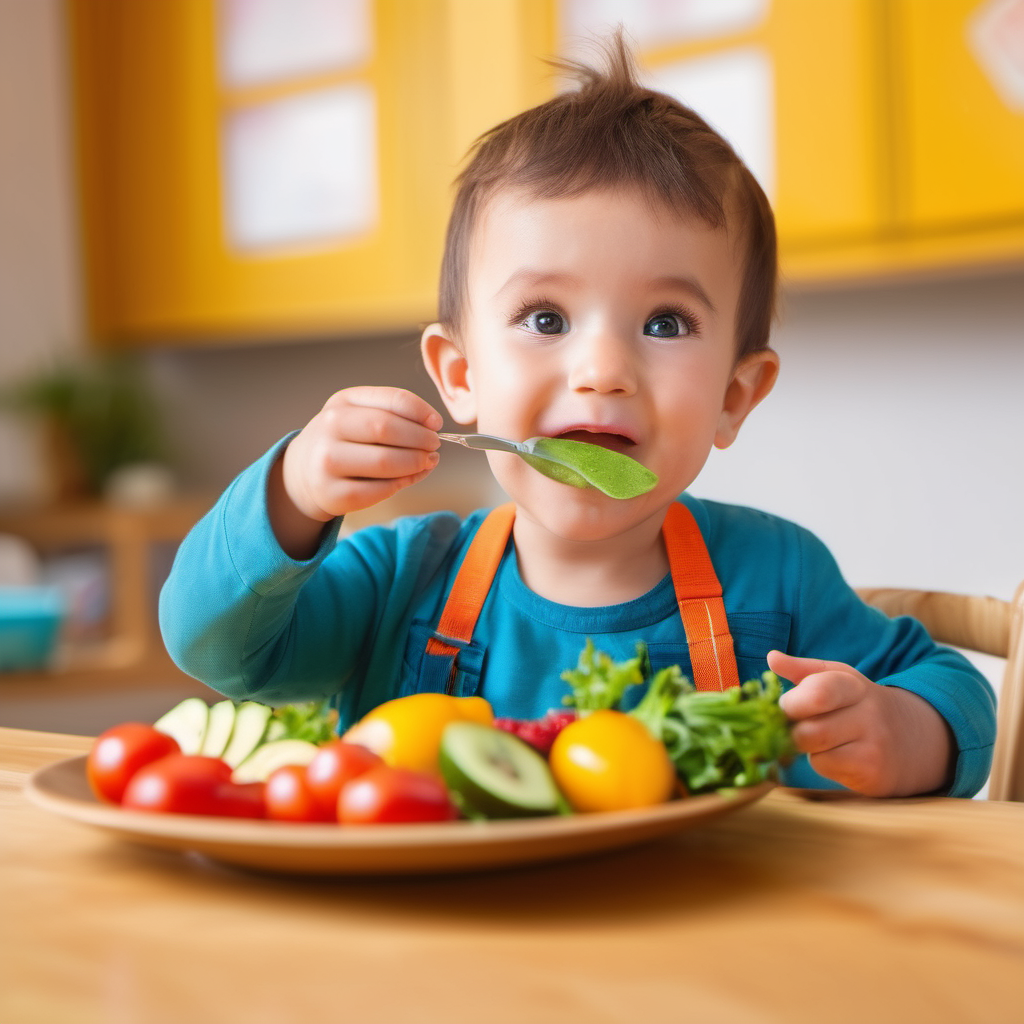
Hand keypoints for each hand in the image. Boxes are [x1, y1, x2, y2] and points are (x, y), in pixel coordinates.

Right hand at [269, 387, 442, 557]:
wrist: (303, 473)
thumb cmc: (345, 439)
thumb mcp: (360, 414)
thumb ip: (394, 413)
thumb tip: (432, 426)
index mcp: (343, 401)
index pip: (392, 399)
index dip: (421, 412)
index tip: (436, 424)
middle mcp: (330, 427)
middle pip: (387, 429)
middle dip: (420, 439)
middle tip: (434, 446)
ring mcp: (328, 462)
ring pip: (385, 462)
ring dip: (416, 463)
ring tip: (427, 461)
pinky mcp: (333, 494)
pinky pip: (379, 490)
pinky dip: (402, 484)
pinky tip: (408, 477)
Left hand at [767, 650, 953, 796]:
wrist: (912, 738)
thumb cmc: (858, 704)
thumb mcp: (837, 679)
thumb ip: (803, 669)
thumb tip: (772, 657)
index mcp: (852, 685)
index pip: (818, 693)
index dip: (791, 703)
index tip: (787, 707)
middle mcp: (868, 713)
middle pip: (808, 730)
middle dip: (793, 730)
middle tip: (800, 726)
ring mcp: (874, 745)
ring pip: (814, 751)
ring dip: (807, 748)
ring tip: (820, 740)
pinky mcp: (874, 773)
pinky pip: (826, 768)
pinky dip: (822, 763)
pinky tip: (836, 755)